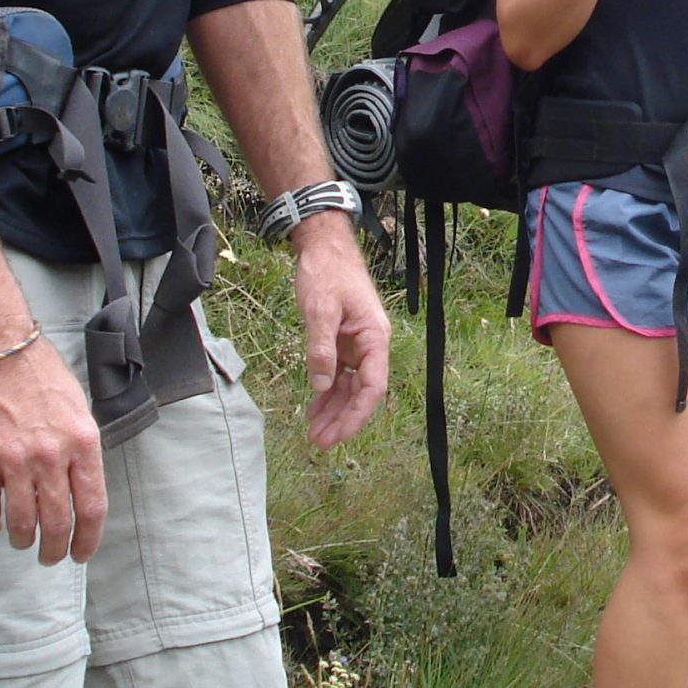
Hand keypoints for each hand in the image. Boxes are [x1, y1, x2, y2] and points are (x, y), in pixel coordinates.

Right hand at [0, 335, 106, 565]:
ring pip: (22, 523)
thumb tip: (81, 484)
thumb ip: (81, 447)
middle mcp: (51, 455)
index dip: (88, 539)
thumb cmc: (37, 372)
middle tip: (50, 556)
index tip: (82, 552)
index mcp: (82, 442)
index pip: (92, 507)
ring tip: (22, 541)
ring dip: (23, 540)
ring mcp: (14, 460)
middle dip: (55, 548)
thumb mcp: (77, 407)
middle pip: (58, 522)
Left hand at [292, 214, 389, 448]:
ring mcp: (357, 343)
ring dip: (334, 409)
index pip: (373, 386)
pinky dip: (326, 391)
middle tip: (320, 442)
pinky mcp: (343, 340)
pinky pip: (338, 373)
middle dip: (343, 418)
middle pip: (362, 392)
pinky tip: (313, 407)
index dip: (357, 415)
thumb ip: (321, 349)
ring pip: (349, 386)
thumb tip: (320, 387)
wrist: (323, 245)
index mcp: (375, 337)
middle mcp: (371, 344)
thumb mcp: (320, 311)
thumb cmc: (326, 273)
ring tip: (315, 433)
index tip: (339, 436)